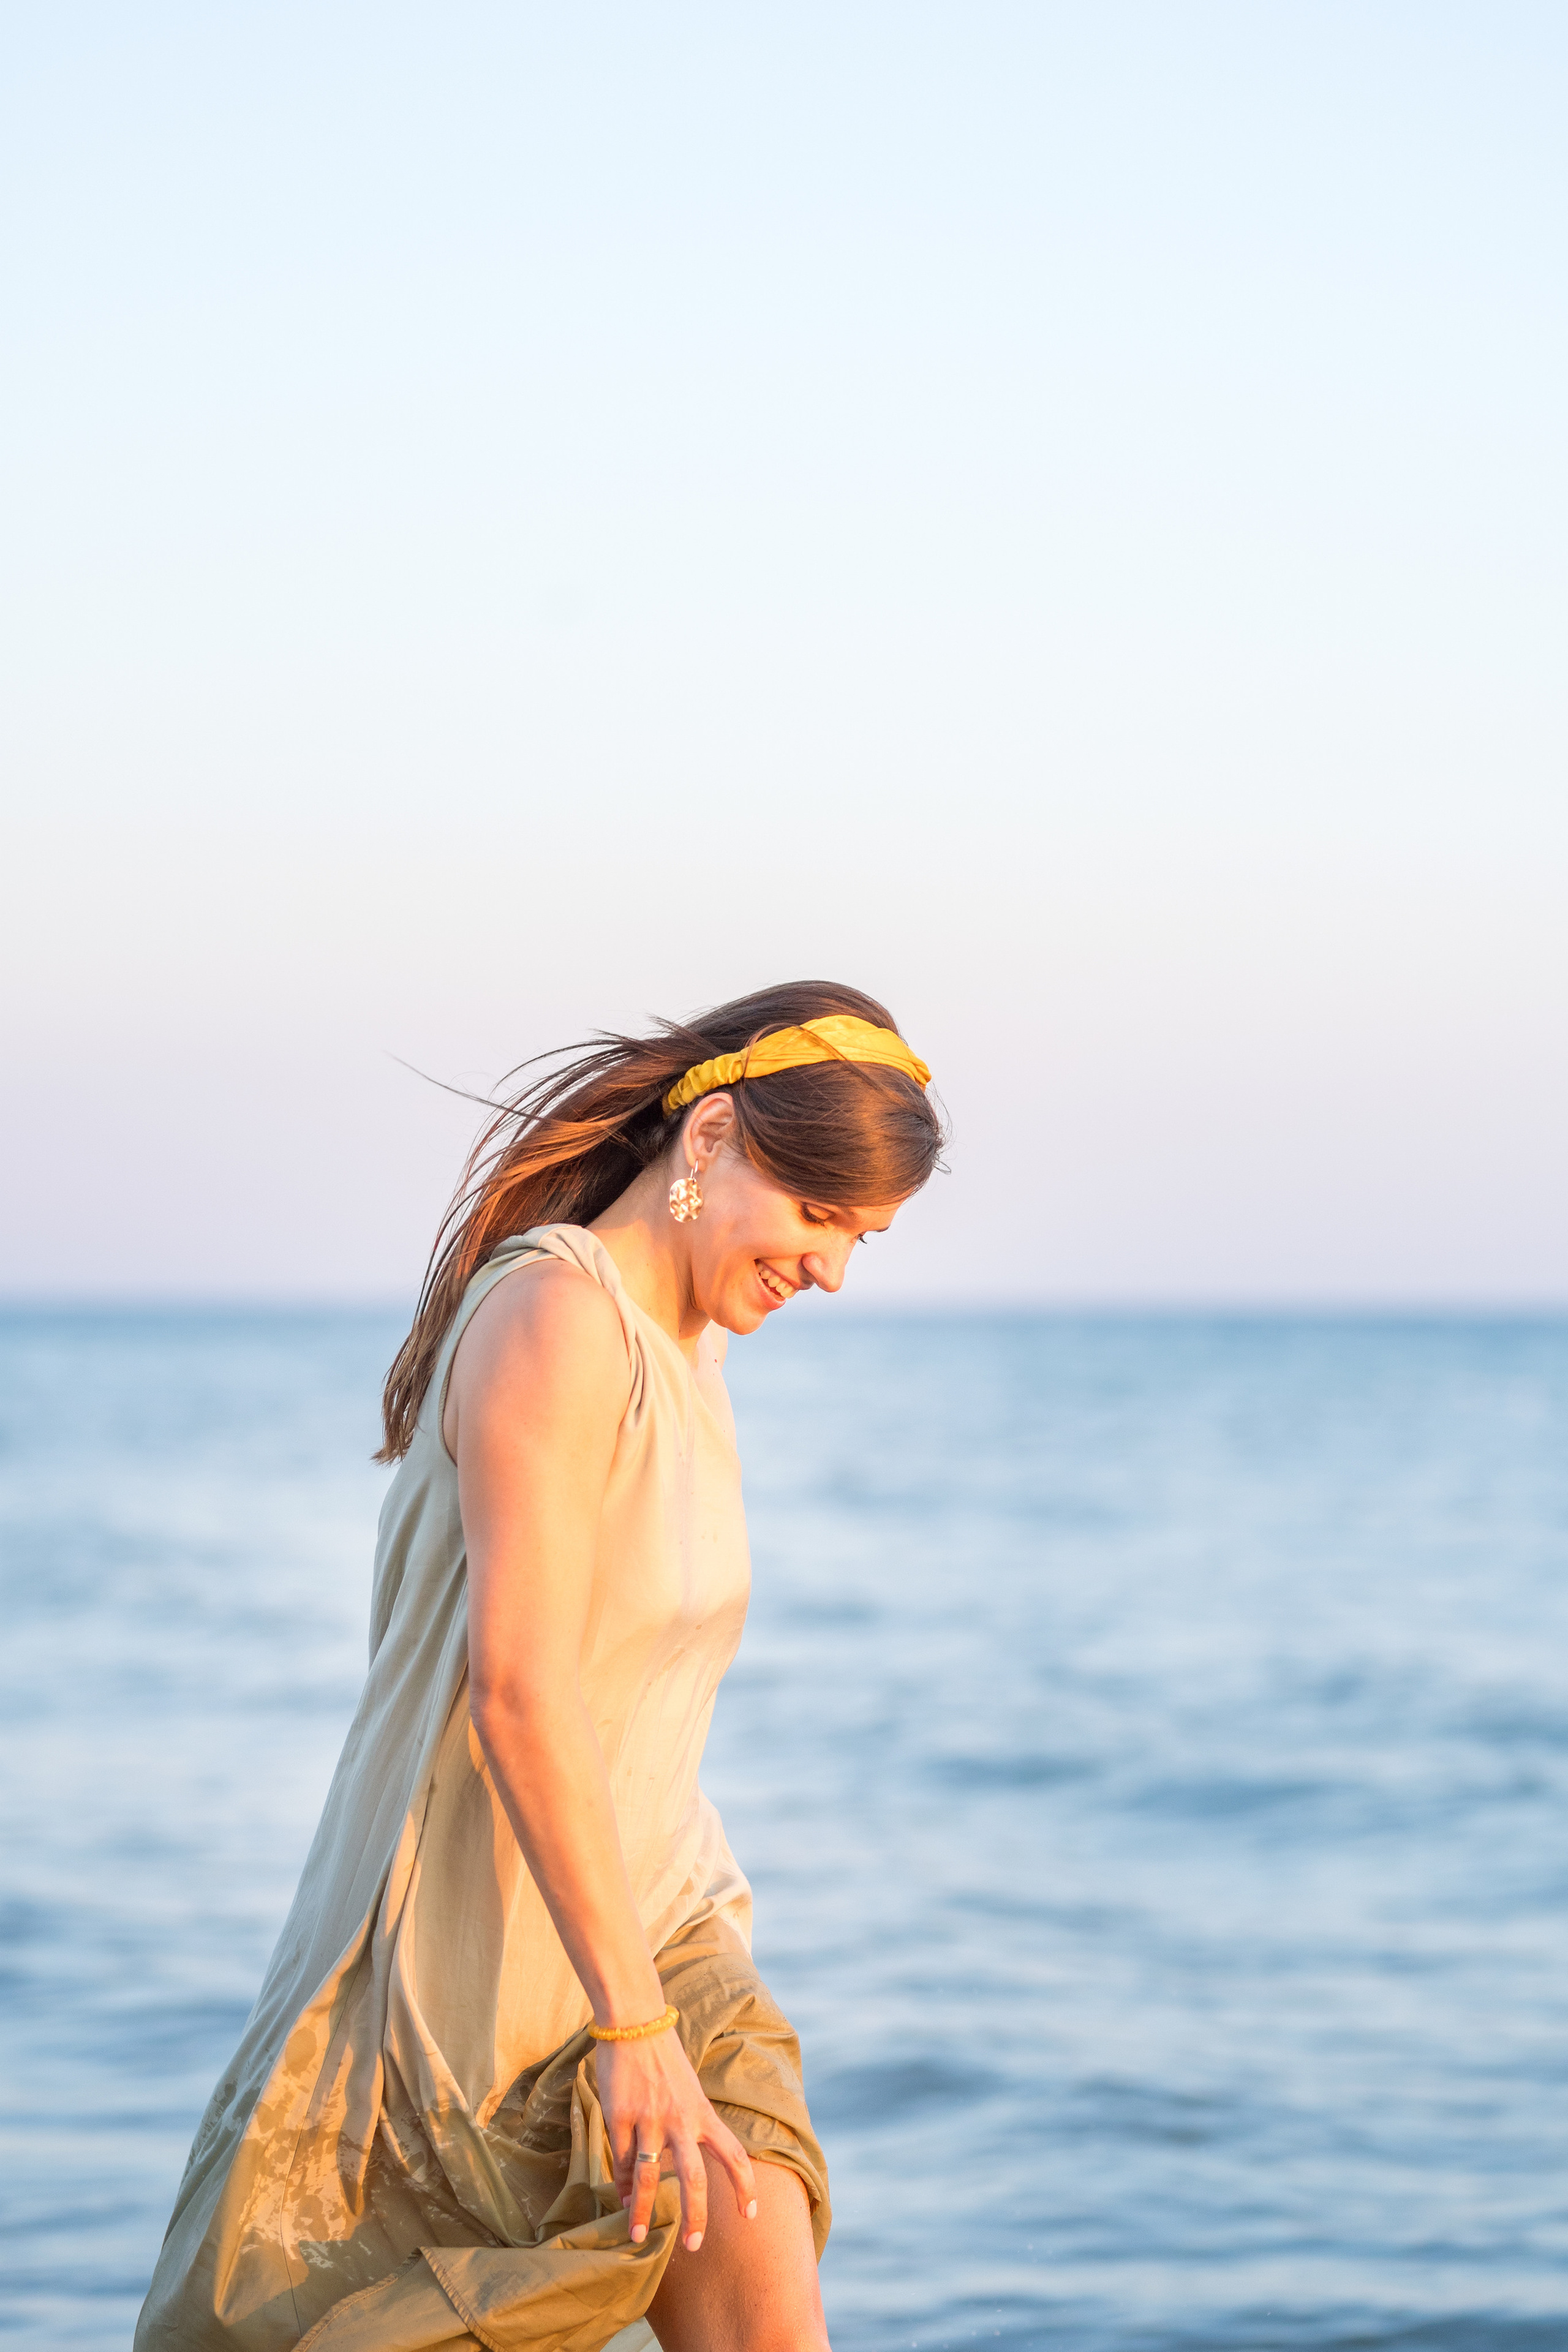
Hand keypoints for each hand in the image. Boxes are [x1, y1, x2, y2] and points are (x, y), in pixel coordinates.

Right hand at [599, 2028, 757, 2251]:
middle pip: (695, 2178)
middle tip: (694, 2247)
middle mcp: (680, 2119)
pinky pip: (620, 2158)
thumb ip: (686, 2126)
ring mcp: (649, 2118)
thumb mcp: (687, 2090)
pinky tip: (620, 2196)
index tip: (751, 2216)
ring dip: (642, 2209)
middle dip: (695, 2216)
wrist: (634, 2021)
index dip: (745, 2187)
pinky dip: (620, 2181)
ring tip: (636, 2234)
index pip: (734, 2154)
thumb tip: (673, 2169)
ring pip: (649, 2176)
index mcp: (703, 2112)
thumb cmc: (662, 2057)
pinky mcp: (620, 2115)